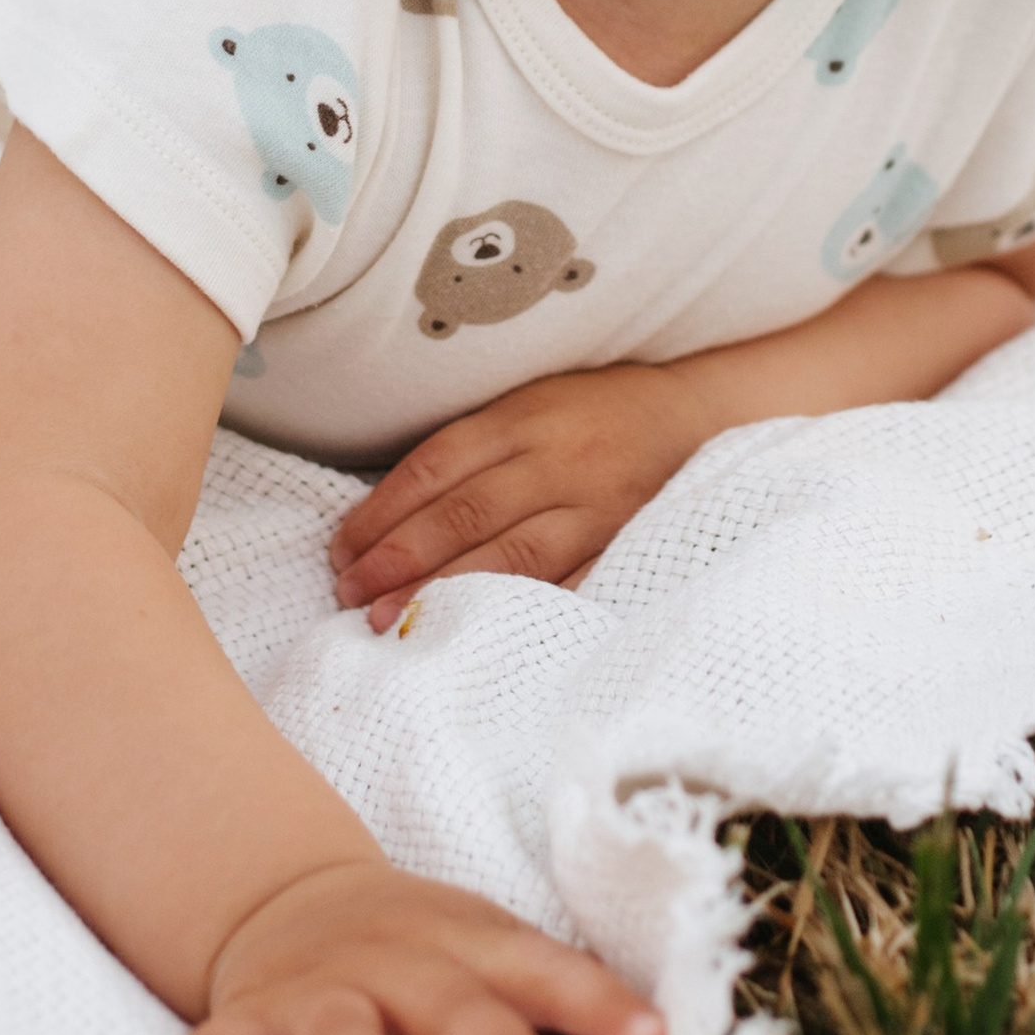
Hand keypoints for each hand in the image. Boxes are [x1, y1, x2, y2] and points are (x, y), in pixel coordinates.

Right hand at [152, 851, 665, 1034]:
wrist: (293, 900)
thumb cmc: (426, 955)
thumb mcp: (491, 955)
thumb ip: (559, 1006)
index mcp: (472, 947)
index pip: (546, 972)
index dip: (600, 1007)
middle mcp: (398, 965)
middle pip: (455, 1004)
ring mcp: (318, 992)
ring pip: (340, 1032)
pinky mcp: (246, 1023)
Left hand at [330, 359, 714, 625]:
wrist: (693, 415)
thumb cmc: (591, 413)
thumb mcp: (529, 403)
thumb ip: (473, 448)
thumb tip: (387, 512)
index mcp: (526, 416)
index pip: (436, 465)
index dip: (383, 511)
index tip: (341, 550)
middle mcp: (560, 459)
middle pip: (466, 513)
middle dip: (400, 558)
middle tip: (350, 596)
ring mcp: (597, 508)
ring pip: (511, 556)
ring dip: (443, 591)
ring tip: (389, 622)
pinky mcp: (626, 547)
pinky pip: (568, 585)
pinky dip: (518, 610)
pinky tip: (476, 631)